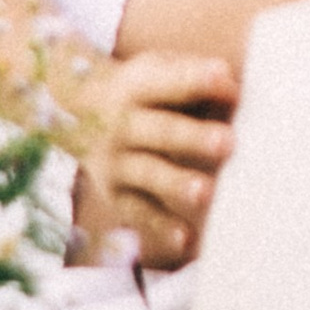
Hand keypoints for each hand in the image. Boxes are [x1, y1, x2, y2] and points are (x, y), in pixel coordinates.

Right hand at [65, 47, 238, 269]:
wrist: (74, 113)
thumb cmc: (140, 92)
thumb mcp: (156, 70)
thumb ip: (193, 76)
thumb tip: (235, 91)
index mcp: (136, 86)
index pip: (167, 81)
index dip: (195, 79)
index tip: (224, 78)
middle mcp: (121, 124)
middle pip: (159, 130)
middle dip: (192, 137)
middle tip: (227, 142)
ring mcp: (116, 162)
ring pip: (148, 173)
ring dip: (177, 183)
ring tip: (205, 192)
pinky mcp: (116, 194)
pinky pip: (140, 212)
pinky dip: (161, 227)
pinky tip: (185, 239)